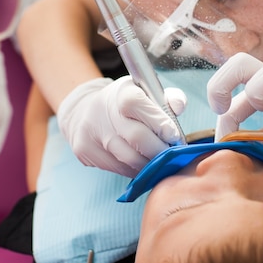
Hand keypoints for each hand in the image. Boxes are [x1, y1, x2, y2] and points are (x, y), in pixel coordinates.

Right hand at [56, 76, 186, 176]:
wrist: (85, 112)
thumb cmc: (126, 104)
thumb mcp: (146, 92)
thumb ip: (168, 97)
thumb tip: (178, 106)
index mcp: (120, 92)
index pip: (137, 105)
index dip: (159, 122)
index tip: (174, 136)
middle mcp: (102, 111)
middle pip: (136, 137)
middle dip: (160, 150)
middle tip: (173, 154)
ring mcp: (91, 133)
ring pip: (129, 158)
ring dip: (150, 164)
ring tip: (161, 162)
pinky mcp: (84, 151)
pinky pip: (119, 169)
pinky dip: (135, 170)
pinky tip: (142, 165)